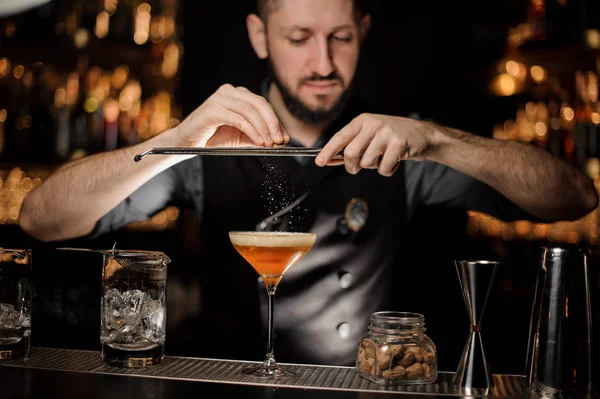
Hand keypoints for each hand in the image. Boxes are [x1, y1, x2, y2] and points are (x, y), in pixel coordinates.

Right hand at [172, 84, 289, 147]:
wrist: (188, 143)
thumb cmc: (214, 138)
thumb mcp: (242, 137)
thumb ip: (259, 136)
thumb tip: (280, 140)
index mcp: (238, 94)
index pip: (263, 104)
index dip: (276, 121)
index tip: (285, 137)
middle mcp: (229, 91)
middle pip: (259, 104)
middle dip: (273, 123)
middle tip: (279, 140)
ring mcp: (219, 98)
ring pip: (250, 111)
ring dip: (263, 129)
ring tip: (269, 144)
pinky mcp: (212, 109)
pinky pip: (238, 119)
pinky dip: (251, 130)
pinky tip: (258, 141)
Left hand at [315, 113, 437, 175]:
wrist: (422, 134)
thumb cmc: (391, 137)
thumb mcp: (370, 135)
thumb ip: (352, 145)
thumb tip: (328, 159)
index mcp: (362, 120)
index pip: (340, 137)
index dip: (328, 151)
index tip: (319, 162)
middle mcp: (373, 124)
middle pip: (351, 153)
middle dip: (352, 166)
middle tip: (357, 168)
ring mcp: (386, 132)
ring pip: (367, 163)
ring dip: (373, 167)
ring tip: (383, 158)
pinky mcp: (399, 143)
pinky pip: (383, 168)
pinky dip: (387, 170)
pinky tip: (395, 161)